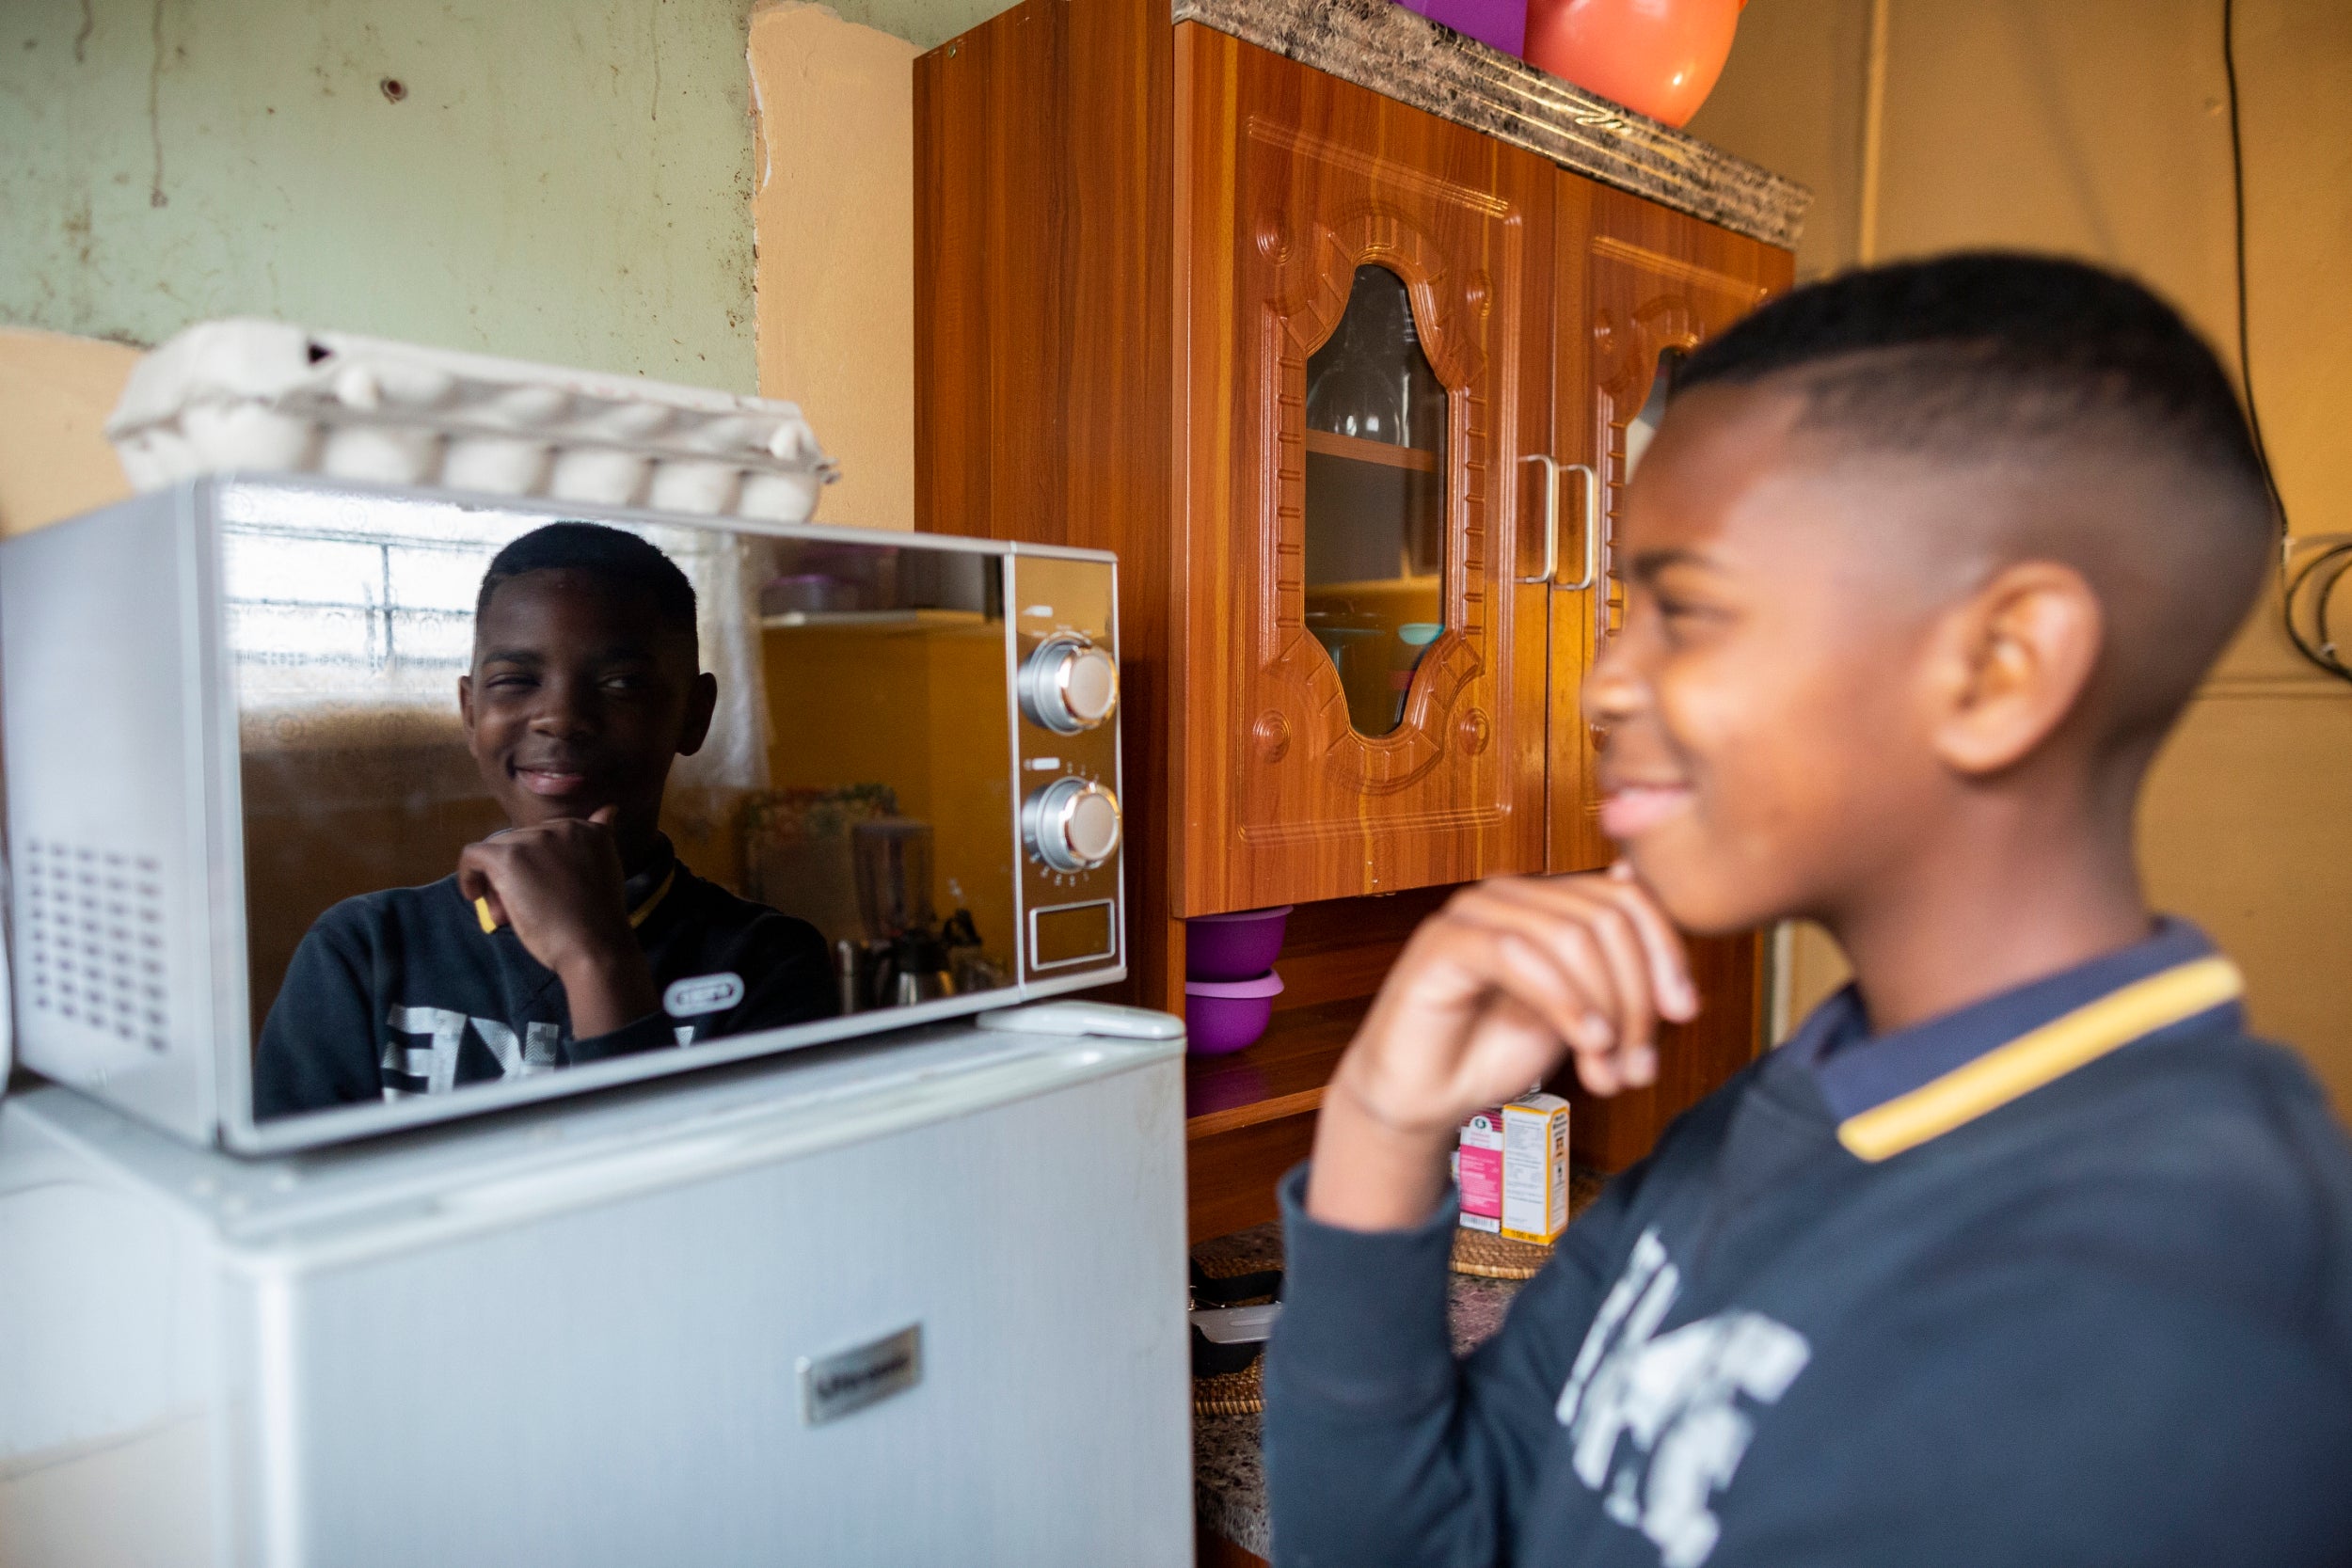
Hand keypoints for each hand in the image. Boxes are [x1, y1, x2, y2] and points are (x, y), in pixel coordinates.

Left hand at [457, 806, 659, 1037]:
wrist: (593, 944)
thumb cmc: (600, 919)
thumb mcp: (606, 868)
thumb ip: (599, 839)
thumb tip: (609, 809)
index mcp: (586, 829)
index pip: (546, 838)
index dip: (539, 865)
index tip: (544, 892)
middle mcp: (560, 827)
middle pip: (520, 843)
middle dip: (519, 875)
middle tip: (527, 909)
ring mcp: (533, 839)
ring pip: (497, 851)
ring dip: (498, 882)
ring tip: (510, 914)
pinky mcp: (507, 856)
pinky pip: (473, 855)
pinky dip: (469, 875)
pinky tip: (475, 895)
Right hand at [1307, 865, 1696, 1231]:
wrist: (1424, 1096)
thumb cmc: (1494, 1050)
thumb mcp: (1578, 1010)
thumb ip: (1612, 963)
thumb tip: (1639, 885)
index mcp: (1544, 900)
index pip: (1626, 899)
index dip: (1666, 953)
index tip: (1684, 1014)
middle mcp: (1510, 894)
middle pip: (1605, 920)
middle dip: (1636, 998)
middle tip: (1639, 1065)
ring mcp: (1472, 912)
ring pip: (1569, 936)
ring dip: (1605, 1011)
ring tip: (1609, 1070)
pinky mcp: (1442, 942)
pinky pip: (1517, 955)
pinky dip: (1564, 1001)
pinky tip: (1586, 1043)